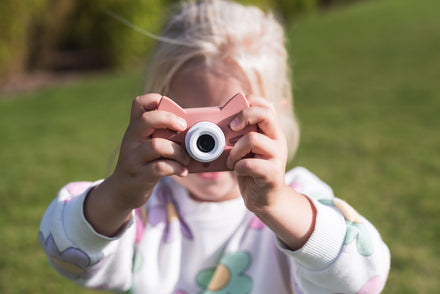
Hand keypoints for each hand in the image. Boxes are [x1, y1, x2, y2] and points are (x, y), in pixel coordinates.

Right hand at [84, 93, 189, 235]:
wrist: (122, 191)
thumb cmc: (143, 164)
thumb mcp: (147, 145)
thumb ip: (163, 135)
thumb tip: (193, 131)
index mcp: (135, 128)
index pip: (139, 103)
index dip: (155, 99)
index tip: (174, 109)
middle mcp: (131, 140)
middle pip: (147, 120)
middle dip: (170, 120)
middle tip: (183, 127)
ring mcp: (133, 158)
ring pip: (157, 146)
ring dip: (178, 151)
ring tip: (186, 158)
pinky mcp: (139, 176)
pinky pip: (161, 168)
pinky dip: (176, 168)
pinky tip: (182, 171)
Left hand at [226, 95, 315, 249]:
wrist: (264, 199)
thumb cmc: (251, 170)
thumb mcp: (245, 149)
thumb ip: (238, 135)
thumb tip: (215, 123)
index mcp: (271, 130)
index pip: (267, 105)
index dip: (251, 102)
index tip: (235, 114)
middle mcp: (278, 139)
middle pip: (265, 115)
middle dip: (244, 117)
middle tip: (231, 128)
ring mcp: (278, 156)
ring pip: (253, 139)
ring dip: (234, 150)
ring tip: (231, 160)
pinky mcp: (273, 173)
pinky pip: (250, 164)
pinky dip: (238, 166)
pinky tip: (237, 170)